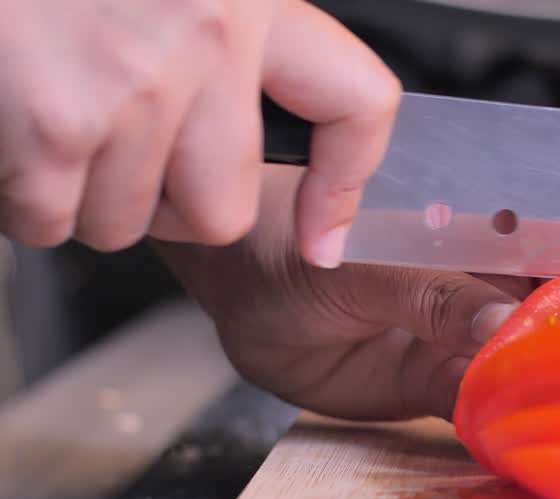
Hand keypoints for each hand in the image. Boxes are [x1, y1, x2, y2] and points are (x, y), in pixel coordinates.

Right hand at [0, 0, 399, 268]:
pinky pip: (50, 218)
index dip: (342, 184)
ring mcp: (134, 81)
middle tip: (125, 161)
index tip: (323, 237)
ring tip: (52, 126)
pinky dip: (20, 199)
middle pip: (224, 209)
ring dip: (82, 197)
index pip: (357, 105)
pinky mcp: (56, 119)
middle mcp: (211, 33)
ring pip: (128, 223)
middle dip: (168, 209)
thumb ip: (218, 36)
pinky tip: (11, 135)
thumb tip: (235, 139)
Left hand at [153, 164, 534, 420]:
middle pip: (557, 315)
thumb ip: (433, 293)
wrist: (234, 291)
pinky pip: (481, 408)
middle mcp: (486, 285)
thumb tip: (507, 320)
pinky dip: (505, 425)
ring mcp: (463, 339)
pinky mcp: (435, 388)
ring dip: (552, 389)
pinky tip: (530, 437)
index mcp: (481, 234)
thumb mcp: (364, 264)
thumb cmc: (288, 242)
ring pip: (526, 366)